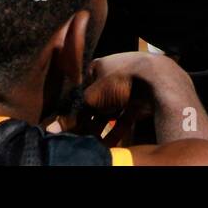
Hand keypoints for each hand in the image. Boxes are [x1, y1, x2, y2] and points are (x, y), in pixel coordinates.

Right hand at [77, 51, 198, 145]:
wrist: (156, 78)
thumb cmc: (118, 81)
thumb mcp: (92, 98)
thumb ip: (73, 114)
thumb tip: (52, 127)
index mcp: (99, 66)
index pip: (81, 88)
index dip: (75, 106)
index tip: (70, 122)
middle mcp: (113, 74)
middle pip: (96, 100)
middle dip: (89, 119)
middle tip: (82, 135)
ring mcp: (128, 86)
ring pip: (111, 110)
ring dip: (102, 126)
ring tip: (94, 141)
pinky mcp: (140, 98)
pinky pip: (125, 115)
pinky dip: (118, 128)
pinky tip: (111, 142)